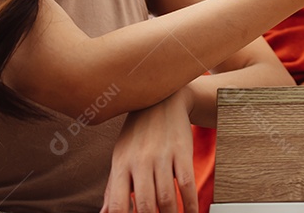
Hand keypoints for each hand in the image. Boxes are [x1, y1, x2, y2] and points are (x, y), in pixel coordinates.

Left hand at [102, 88, 197, 212]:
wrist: (162, 100)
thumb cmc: (138, 133)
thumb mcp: (120, 156)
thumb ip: (113, 187)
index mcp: (121, 165)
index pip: (117, 203)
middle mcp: (140, 161)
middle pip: (145, 204)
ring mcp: (162, 156)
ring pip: (167, 197)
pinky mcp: (182, 151)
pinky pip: (187, 183)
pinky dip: (190, 203)